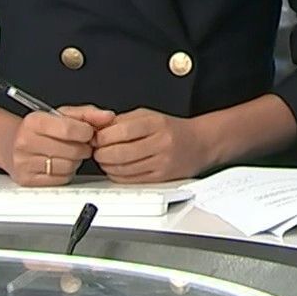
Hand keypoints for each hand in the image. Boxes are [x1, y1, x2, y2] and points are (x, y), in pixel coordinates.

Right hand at [3, 105, 113, 186]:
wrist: (12, 143)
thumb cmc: (40, 129)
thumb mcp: (61, 115)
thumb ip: (87, 114)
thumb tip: (107, 117)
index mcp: (34, 122)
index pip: (69, 129)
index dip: (86, 132)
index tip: (88, 133)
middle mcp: (25, 142)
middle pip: (71, 150)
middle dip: (83, 148)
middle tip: (79, 144)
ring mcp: (24, 162)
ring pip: (68, 166)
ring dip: (75, 161)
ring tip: (68, 153)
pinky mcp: (27, 179)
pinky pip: (60, 179)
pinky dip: (66, 172)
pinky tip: (60, 163)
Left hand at [90, 108, 220, 183]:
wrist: (200, 143)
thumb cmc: (173, 129)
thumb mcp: (150, 115)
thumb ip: (124, 120)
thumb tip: (100, 130)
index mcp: (157, 124)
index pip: (122, 131)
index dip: (103, 136)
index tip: (96, 137)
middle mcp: (161, 143)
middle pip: (120, 153)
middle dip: (101, 153)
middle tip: (97, 150)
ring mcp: (162, 163)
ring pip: (123, 169)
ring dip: (107, 166)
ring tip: (105, 159)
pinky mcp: (161, 178)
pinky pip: (131, 180)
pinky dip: (117, 175)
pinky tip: (116, 168)